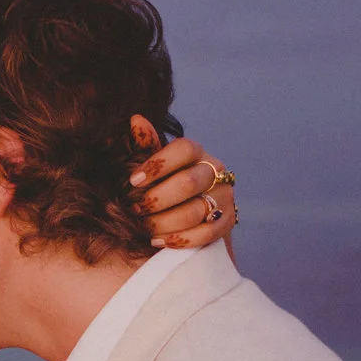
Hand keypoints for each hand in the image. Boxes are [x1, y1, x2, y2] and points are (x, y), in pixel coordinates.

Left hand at [128, 116, 236, 250]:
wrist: (189, 212)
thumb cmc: (165, 183)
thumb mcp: (155, 165)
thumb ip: (146, 145)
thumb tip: (136, 119)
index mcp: (196, 152)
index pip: (183, 149)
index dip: (156, 165)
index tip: (132, 182)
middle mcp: (215, 170)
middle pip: (188, 183)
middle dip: (156, 200)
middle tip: (135, 210)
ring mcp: (225, 196)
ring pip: (195, 211)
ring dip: (163, 222)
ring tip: (143, 228)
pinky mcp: (228, 221)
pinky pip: (205, 233)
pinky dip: (179, 239)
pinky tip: (158, 240)